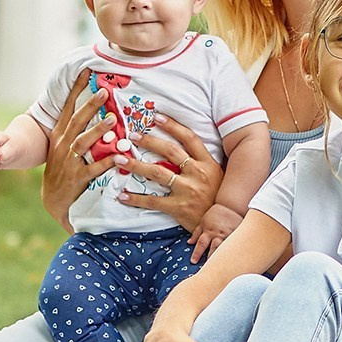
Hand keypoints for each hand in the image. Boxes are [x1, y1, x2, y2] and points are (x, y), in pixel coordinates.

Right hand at [40, 70, 117, 221]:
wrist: (54, 200)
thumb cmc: (64, 168)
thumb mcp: (63, 146)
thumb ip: (76, 128)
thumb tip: (94, 106)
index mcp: (60, 135)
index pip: (68, 108)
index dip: (76, 89)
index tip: (86, 71)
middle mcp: (62, 145)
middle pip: (77, 121)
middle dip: (90, 106)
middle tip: (104, 91)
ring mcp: (69, 162)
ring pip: (83, 143)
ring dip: (98, 131)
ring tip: (112, 120)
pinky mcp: (78, 179)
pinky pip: (94, 168)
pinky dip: (107, 162)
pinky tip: (121, 156)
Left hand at [123, 114, 222, 232]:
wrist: (222, 224)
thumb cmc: (217, 197)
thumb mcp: (216, 174)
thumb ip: (201, 161)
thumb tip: (182, 146)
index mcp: (207, 163)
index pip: (189, 138)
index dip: (172, 126)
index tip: (156, 117)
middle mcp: (198, 173)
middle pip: (170, 151)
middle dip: (149, 141)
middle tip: (132, 136)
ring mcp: (188, 190)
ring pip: (157, 173)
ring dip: (135, 165)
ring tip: (119, 159)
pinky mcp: (179, 207)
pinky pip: (153, 201)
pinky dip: (136, 198)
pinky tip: (123, 195)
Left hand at [188, 204, 240, 262]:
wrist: (231, 206)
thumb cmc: (216, 214)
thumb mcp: (203, 221)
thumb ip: (196, 233)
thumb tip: (189, 243)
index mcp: (209, 232)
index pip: (201, 244)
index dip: (196, 253)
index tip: (193, 262)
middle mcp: (218, 235)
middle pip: (214, 249)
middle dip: (210, 259)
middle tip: (208, 269)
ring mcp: (229, 236)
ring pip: (225, 248)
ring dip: (222, 257)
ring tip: (221, 266)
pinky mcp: (238, 235)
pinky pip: (236, 245)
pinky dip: (234, 252)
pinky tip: (235, 259)